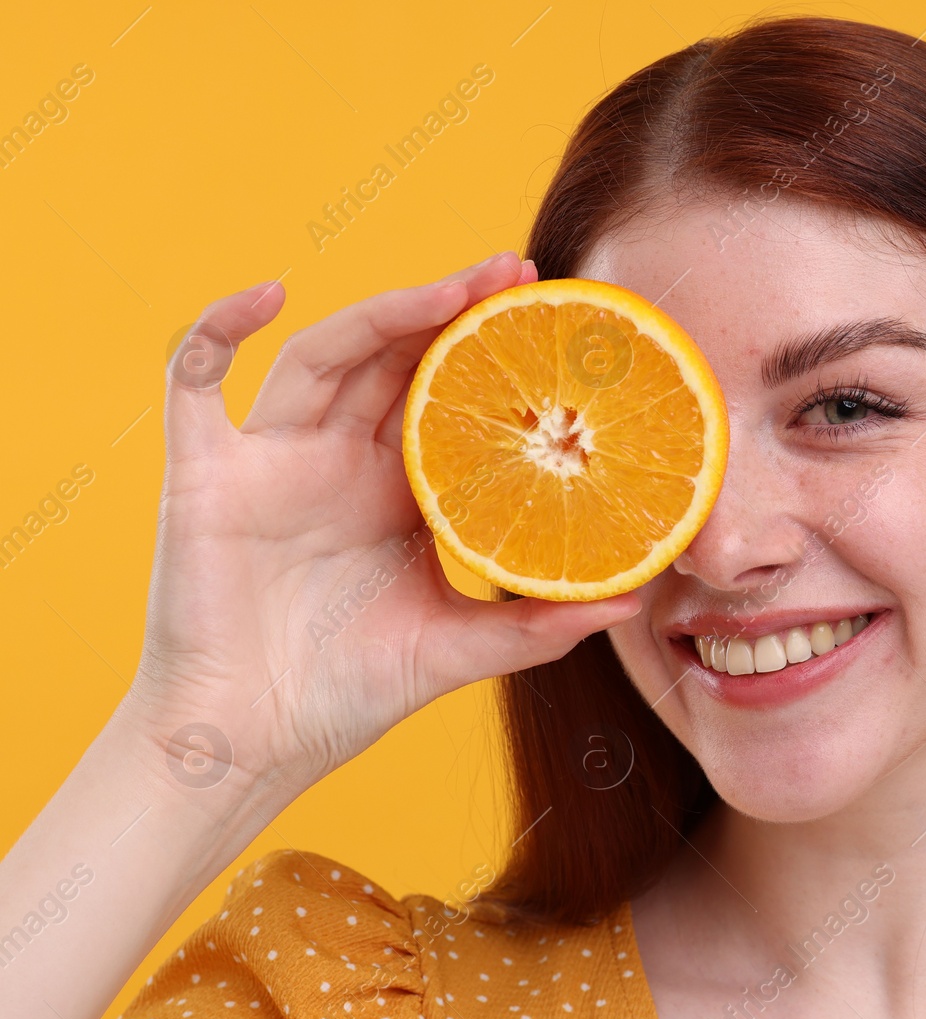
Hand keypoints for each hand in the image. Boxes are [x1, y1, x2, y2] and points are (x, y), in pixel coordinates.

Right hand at [120, 252, 641, 795]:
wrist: (251, 743)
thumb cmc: (347, 694)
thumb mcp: (459, 648)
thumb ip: (539, 623)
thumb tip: (637, 599)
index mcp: (398, 490)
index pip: (449, 397)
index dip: (494, 353)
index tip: (556, 318)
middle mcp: (338, 461)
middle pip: (396, 358)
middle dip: (454, 310)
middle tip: (520, 273)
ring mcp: (272, 461)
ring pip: (325, 356)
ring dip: (384, 313)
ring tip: (452, 289)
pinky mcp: (207, 475)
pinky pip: (194, 382)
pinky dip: (217, 328)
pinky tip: (266, 293)